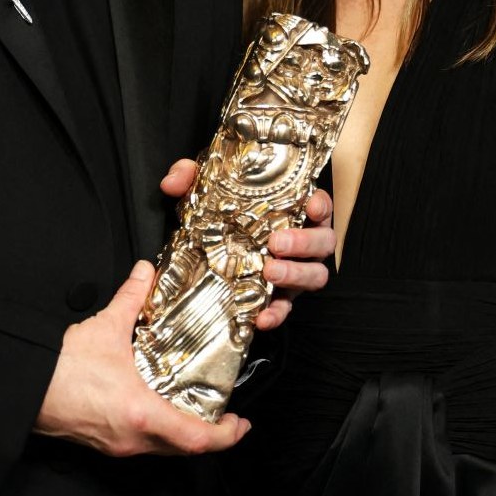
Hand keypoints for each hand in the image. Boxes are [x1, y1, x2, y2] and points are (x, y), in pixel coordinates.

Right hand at [35, 260, 250, 456]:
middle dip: (208, 434)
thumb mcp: (105, 327)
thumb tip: (145, 273)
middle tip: (223, 416)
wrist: (23, 389)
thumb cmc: (60, 369)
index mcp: (142, 413)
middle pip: (184, 448)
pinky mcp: (103, 443)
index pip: (197, 439)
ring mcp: (117, 445)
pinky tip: (156, 408)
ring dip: (182, 432)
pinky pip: (141, 443)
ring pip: (163, 448)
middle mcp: (133, 437)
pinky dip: (158, 431)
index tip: (239, 423)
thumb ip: (132, 298)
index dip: (225, 435)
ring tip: (193, 408)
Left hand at [159, 159, 334, 331]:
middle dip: (304, 242)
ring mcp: (296, 270)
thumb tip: (172, 182)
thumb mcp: (206, 191)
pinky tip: (261, 317)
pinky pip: (286, 308)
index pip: (320, 205)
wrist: (210, 249)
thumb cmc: (223, 214)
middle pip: (323, 242)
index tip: (311, 206)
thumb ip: (190, 178)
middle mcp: (302, 242)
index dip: (321, 206)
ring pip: (315, 275)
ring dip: (296, 274)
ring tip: (270, 272)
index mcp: (293, 212)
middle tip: (276, 242)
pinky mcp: (282, 296)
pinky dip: (277, 313)